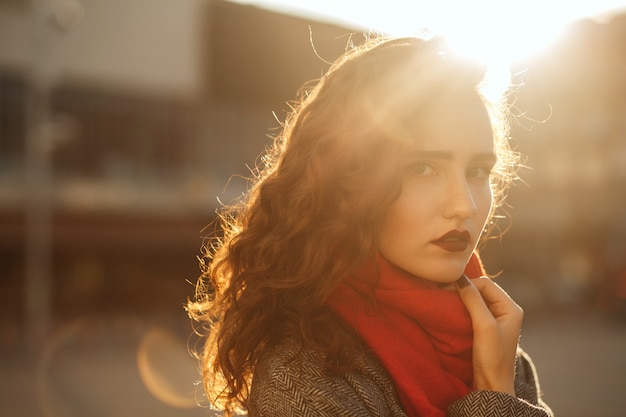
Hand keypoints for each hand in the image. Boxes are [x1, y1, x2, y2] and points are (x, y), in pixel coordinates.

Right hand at [456, 275, 522, 395]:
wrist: (492, 386)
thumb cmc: (492, 358)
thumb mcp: (483, 326)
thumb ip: (473, 300)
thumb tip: (459, 278)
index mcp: (510, 308)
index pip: (485, 284)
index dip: (467, 284)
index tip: (446, 290)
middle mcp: (505, 311)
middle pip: (481, 290)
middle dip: (464, 291)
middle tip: (444, 295)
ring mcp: (496, 320)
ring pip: (476, 300)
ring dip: (462, 300)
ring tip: (447, 303)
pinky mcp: (487, 329)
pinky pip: (474, 311)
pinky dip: (463, 309)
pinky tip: (453, 313)